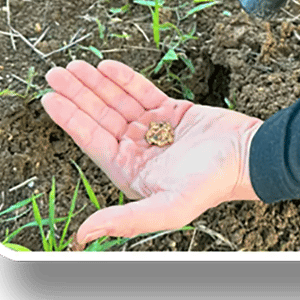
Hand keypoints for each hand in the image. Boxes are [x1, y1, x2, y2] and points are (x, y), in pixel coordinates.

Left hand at [41, 60, 262, 246]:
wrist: (249, 155)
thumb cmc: (213, 184)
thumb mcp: (169, 207)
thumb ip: (126, 220)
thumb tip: (84, 234)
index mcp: (132, 172)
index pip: (93, 141)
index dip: (70, 119)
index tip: (50, 99)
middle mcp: (140, 150)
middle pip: (101, 117)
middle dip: (78, 95)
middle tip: (55, 74)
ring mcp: (156, 129)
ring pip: (118, 101)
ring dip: (96, 83)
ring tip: (76, 66)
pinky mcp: (173, 111)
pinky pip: (142, 91)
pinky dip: (125, 79)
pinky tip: (108, 67)